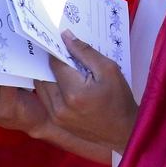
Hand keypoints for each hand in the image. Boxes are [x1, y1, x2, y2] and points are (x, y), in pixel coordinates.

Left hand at [35, 30, 137, 154]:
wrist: (123, 130)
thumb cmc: (119, 98)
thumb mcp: (108, 69)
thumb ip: (85, 51)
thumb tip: (65, 36)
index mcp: (74, 92)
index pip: (55, 62)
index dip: (58, 50)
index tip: (63, 43)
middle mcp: (60, 106)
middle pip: (44, 74)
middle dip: (52, 62)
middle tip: (64, 55)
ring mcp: (56, 117)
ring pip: (41, 86)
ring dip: (49, 75)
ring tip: (65, 69)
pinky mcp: (56, 122)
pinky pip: (45, 99)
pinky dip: (51, 88)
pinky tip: (65, 83)